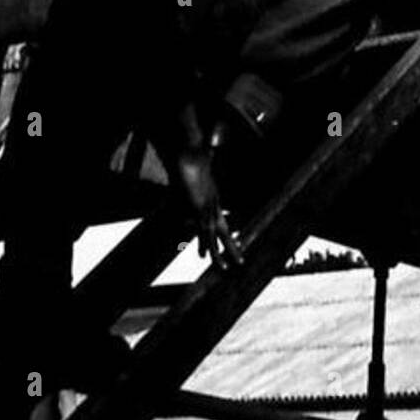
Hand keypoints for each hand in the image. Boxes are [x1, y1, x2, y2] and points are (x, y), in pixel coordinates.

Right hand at [175, 148, 243, 269]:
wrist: (189, 151)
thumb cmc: (188, 159)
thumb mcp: (187, 177)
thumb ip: (184, 189)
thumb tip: (178, 195)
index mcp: (213, 197)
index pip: (221, 220)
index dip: (227, 233)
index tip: (234, 244)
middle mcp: (213, 203)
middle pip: (225, 229)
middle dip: (232, 246)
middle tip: (241, 261)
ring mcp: (207, 206)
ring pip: (214, 234)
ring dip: (217, 252)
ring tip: (223, 268)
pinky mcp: (199, 207)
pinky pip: (202, 228)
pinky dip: (204, 243)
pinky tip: (204, 255)